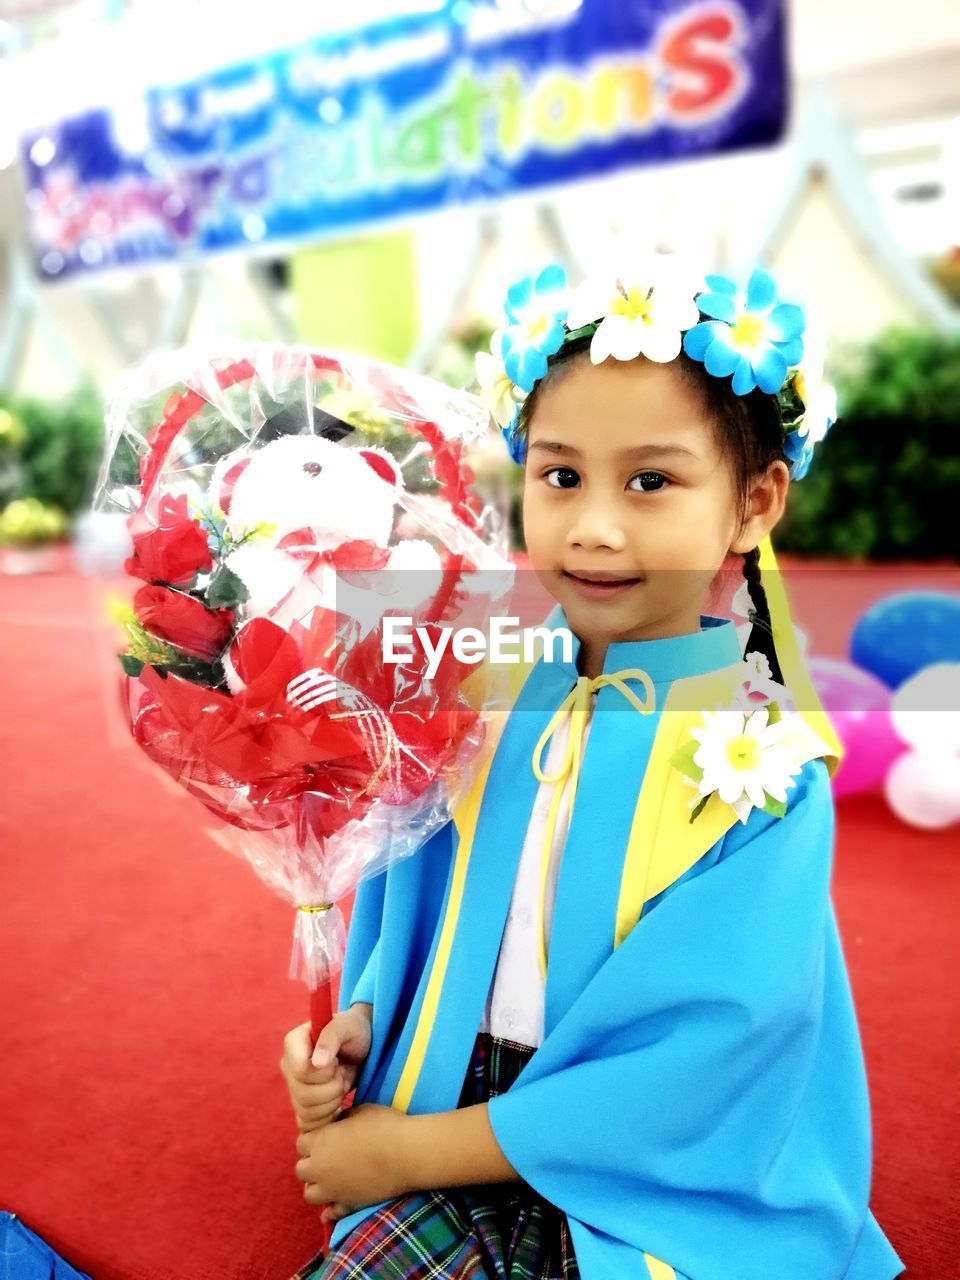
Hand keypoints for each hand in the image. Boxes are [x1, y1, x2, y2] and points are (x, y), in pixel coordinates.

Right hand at [279, 1006, 371, 1132]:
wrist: (362, 1045)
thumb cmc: (354, 1030)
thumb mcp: (348, 1026)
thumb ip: (331, 1037)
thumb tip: (316, 1062)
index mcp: (293, 1044)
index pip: (300, 1071)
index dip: (323, 1072)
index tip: (337, 1061)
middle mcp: (288, 1067)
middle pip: (303, 1095)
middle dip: (331, 1088)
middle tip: (342, 1074)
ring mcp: (294, 1088)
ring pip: (306, 1112)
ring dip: (332, 1103)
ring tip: (341, 1085)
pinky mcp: (303, 1106)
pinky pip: (307, 1125)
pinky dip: (327, 1119)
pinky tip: (337, 1104)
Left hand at [295, 1103, 408, 1216]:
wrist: (406, 1154)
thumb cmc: (384, 1125)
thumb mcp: (359, 1111)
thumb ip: (341, 1119)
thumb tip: (337, 1124)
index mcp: (320, 1142)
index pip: (301, 1143)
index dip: (313, 1139)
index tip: (327, 1136)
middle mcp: (320, 1168)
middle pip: (301, 1170)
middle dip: (311, 1163)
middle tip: (329, 1156)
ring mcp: (332, 1190)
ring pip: (309, 1194)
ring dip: (317, 1185)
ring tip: (332, 1177)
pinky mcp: (347, 1204)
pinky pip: (330, 1212)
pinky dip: (330, 1210)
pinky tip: (333, 1207)